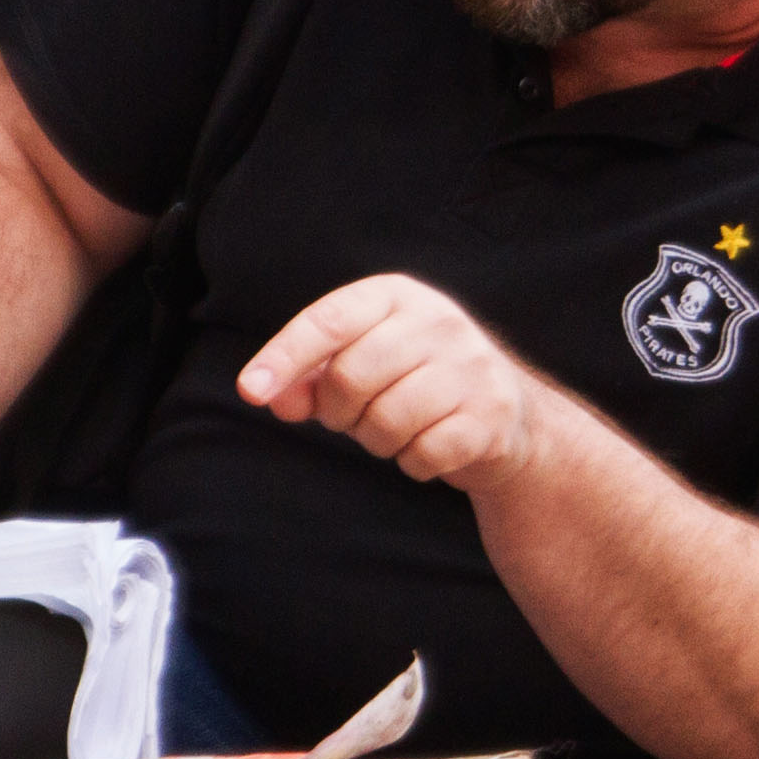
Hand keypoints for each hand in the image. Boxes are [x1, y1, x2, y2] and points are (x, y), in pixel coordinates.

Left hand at [239, 274, 554, 493]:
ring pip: (387, 420)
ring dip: (379, 441)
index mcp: (398, 296)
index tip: (251, 391)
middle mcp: (439, 320)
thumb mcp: (359, 368)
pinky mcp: (492, 415)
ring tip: (397, 431)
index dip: (285, 356)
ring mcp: (471, 366)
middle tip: (356, 419)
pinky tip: (429, 448)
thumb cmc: (414, 385)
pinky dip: (414, 463)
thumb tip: (269, 396)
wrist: (507, 416)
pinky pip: (424, 454)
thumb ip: (310, 378)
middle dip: (341, 413)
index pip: (330, 321)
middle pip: (352, 376)